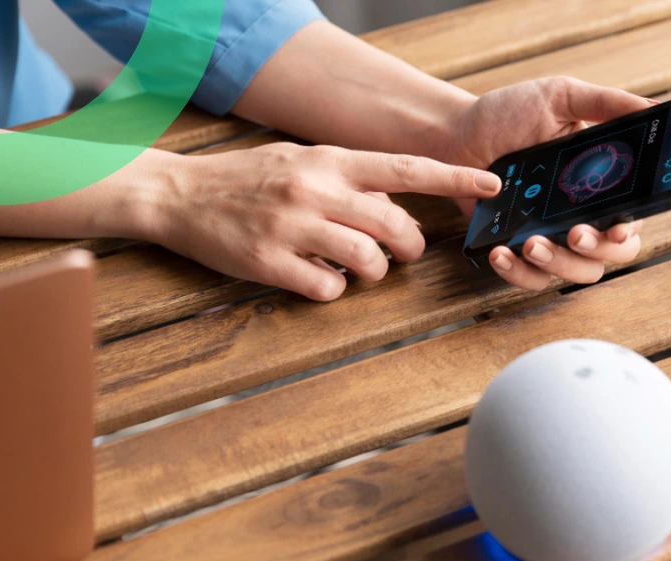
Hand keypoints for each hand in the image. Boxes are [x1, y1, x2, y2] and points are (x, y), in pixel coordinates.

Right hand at [147, 143, 500, 300]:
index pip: (404, 168)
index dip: (453, 180)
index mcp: (328, 160)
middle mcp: (315, 189)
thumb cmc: (247, 180)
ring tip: (354, 267)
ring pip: (367, 262)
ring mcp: (292, 227)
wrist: (179, 194)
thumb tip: (395, 207)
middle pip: (394, 225)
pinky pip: (328, 289)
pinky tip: (316, 278)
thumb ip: (347, 178)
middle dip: (409, 247)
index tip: (492, 186)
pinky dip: (332, 291)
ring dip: (372, 272)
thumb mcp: (300, 160)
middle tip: (401, 253)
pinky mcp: (270, 263)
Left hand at [440, 77, 652, 289]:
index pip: (632, 216)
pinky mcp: (520, 250)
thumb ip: (607, 103)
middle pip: (612, 254)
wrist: (460, 133)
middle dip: (596, 251)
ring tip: (530, 243)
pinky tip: (500, 253)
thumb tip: (656, 109)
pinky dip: (519, 273)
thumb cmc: (512, 113)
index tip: (615, 228)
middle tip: (573, 234)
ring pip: (577, 272)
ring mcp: (553, 236)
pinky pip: (532, 279)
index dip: (629, 228)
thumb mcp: (561, 96)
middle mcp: (584, 214)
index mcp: (603, 182)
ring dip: (558, 265)